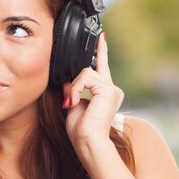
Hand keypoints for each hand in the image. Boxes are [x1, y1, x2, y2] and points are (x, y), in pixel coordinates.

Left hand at [62, 33, 123, 151]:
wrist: (88, 142)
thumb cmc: (81, 131)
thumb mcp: (73, 106)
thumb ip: (72, 90)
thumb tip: (67, 80)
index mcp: (105, 93)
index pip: (102, 67)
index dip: (101, 51)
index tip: (101, 37)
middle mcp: (111, 89)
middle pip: (87, 70)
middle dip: (75, 84)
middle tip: (70, 102)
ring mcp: (111, 89)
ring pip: (85, 73)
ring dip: (74, 89)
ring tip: (73, 104)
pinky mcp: (108, 89)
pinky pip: (85, 78)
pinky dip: (76, 89)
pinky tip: (75, 102)